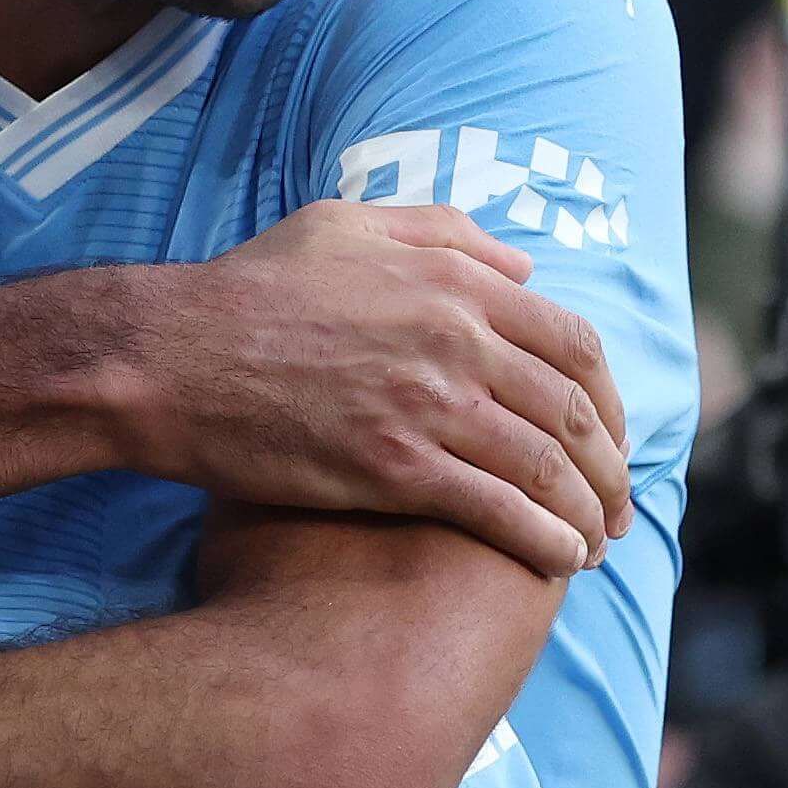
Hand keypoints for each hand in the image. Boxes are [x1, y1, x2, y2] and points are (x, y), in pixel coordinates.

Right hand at [121, 201, 632, 577]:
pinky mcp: (394, 467)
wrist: (169, 358)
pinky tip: (559, 562)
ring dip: (586, 512)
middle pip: (573, 411)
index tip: (610, 435)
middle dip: (610, 466)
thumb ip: (443, 234)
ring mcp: (428, 404)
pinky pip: (497, 509)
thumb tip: (523, 266)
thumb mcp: (345, 224)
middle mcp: (456, 339)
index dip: (609, 398)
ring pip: (545, 465)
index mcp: (454, 281)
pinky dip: (542, 539)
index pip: (573, 342)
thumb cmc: (248, 289)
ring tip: (594, 545)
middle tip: (617, 504)